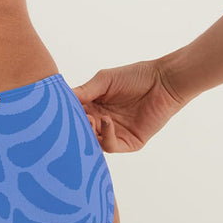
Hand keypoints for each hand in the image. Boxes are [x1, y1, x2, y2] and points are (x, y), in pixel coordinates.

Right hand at [72, 59, 189, 152]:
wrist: (163, 82)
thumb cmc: (135, 76)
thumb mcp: (104, 80)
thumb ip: (84, 91)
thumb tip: (62, 98)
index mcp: (94, 106)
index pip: (74, 116)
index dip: (66, 114)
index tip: (58, 110)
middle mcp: (102, 122)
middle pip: (82, 132)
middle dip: (75, 126)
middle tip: (72, 118)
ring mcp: (115, 133)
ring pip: (94, 143)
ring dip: (89, 133)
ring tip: (90, 119)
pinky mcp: (129, 142)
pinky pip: (112, 146)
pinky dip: (106, 136)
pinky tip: (106, 121)